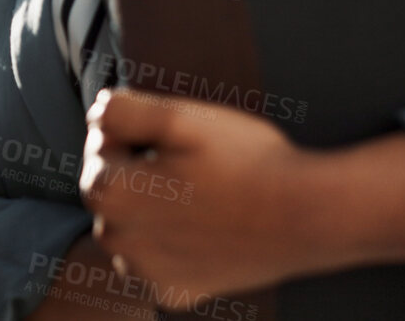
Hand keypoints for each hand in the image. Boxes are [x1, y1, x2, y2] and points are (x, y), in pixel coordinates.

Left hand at [79, 87, 336, 305]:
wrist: (308, 215)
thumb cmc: (247, 161)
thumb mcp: (181, 117)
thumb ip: (123, 111)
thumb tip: (96, 113)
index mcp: (113, 195)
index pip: (97, 152)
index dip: (128, 137)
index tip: (164, 137)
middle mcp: (121, 244)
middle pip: (109, 196)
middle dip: (134, 176)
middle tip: (185, 165)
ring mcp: (148, 274)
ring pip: (128, 233)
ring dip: (147, 213)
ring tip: (195, 196)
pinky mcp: (176, 294)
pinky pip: (155, 265)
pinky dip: (168, 249)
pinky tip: (202, 229)